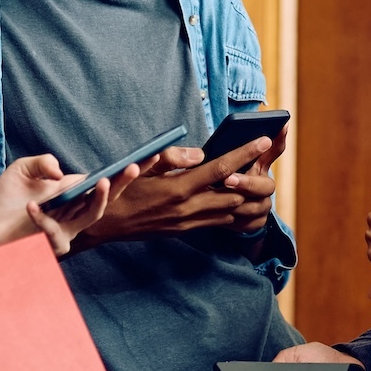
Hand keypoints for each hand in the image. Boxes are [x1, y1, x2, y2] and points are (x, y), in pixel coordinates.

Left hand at [0, 154, 143, 254]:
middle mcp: (74, 210)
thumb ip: (42, 163)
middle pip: (106, 196)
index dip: (124, 170)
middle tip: (136, 165)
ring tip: (101, 181)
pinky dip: (42, 218)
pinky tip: (32, 207)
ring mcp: (66, 228)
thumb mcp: (21, 170)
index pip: (103, 179)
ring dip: (99, 198)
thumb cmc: (4, 200)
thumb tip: (61, 172)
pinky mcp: (52, 243)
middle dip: (123, 181)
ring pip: (92, 214)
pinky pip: (54, 231)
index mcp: (72, 192)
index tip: (147, 155)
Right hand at [78, 138, 273, 245]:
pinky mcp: (186, 230)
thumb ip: (172, 157)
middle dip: (253, 177)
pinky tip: (237, 198)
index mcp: (178, 188)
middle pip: (235, 194)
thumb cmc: (121, 189)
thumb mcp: (141, 166)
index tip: (264, 140)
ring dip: (246, 196)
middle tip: (265, 160)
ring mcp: (188, 223)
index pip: (221, 169)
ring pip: (231, 212)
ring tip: (257, 177)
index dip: (245, 153)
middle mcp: (187, 208)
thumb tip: (201, 153)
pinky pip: (219, 222)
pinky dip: (233, 210)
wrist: (105, 224)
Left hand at [223, 124, 289, 234]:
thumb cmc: (215, 179)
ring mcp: (263, 204)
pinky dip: (236, 219)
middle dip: (247, 182)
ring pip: (256, 206)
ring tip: (217, 200)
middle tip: (227, 179)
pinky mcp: (257, 222)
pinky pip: (249, 223)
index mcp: (258, 165)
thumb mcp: (217, 163)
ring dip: (238, 203)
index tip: (282, 125)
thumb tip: (202, 152)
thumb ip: (220, 155)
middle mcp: (265, 184)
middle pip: (266, 184)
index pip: (274, 150)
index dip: (279, 139)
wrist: (215, 210)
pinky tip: (220, 215)